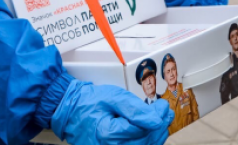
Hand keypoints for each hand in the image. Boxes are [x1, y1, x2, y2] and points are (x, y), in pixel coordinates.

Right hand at [51, 80, 172, 144]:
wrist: (72, 111)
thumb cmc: (90, 102)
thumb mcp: (113, 97)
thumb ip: (134, 108)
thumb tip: (156, 118)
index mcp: (108, 134)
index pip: (142, 129)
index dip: (157, 117)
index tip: (163, 106)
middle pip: (145, 141)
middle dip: (159, 126)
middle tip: (164, 111)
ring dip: (155, 134)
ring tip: (160, 118)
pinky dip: (146, 139)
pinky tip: (150, 129)